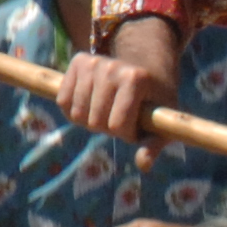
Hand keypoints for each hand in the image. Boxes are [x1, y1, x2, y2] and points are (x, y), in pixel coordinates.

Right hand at [58, 17, 180, 149]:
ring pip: (78, 114)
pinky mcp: (78, 62)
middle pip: (95, 121)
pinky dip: (75, 113)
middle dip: (108, 130)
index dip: (126, 135)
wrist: (145, 68)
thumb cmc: (155, 102)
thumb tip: (143, 165)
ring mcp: (93, 62)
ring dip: (91, 122)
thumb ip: (155, 145)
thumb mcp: (162, 123)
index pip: (117, 125)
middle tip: (121, 120)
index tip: (137, 127)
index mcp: (136, 79)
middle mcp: (112, 67)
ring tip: (107, 113)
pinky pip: (64, 102)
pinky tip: (90, 107)